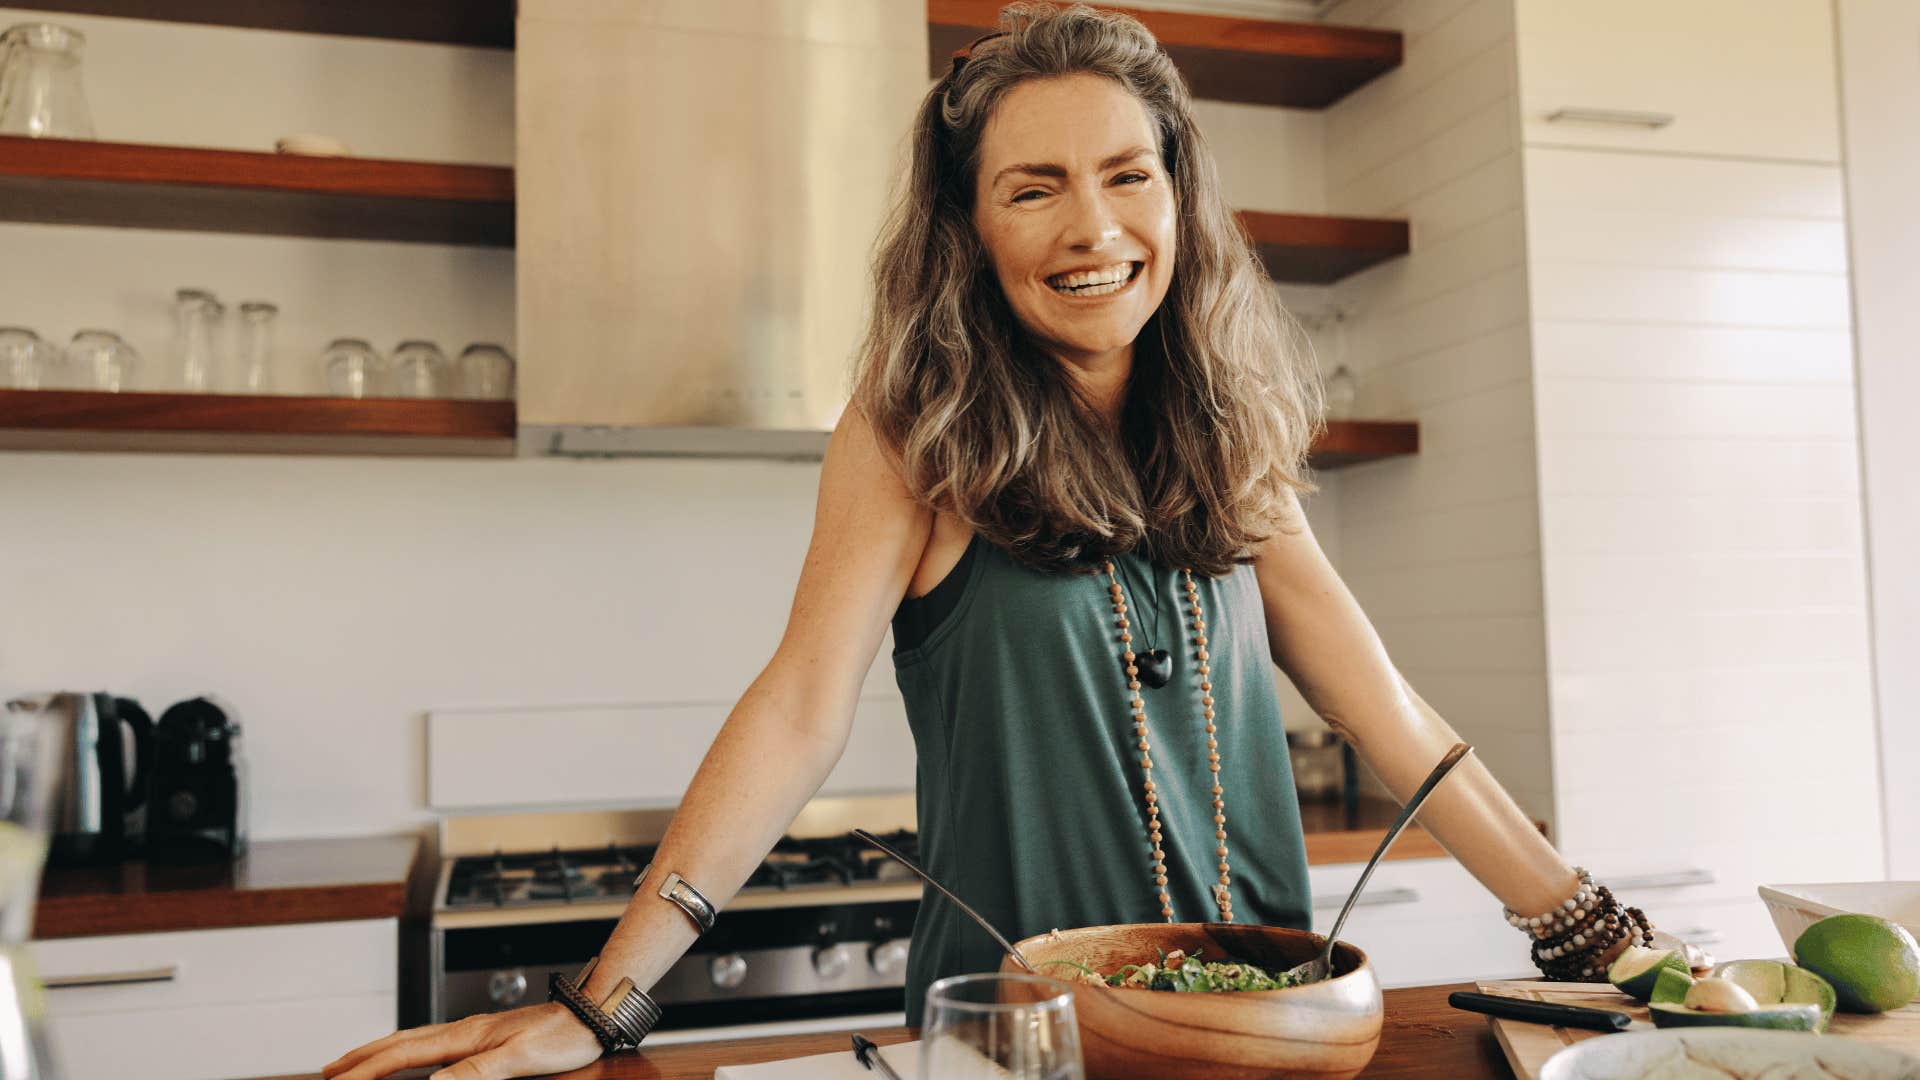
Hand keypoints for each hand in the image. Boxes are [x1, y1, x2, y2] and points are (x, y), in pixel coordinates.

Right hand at [323, 1002, 602, 1079]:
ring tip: (358, 1061)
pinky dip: (411, 1049)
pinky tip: (414, 1057)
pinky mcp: (487, 1035)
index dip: (369, 1067)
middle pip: (402, 1041)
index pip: (405, 1053)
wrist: (592, 1013)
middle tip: (330, 1069)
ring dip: (383, 1050)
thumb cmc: (565, 1036)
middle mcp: (465, 1029)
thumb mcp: (522, 1059)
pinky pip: (434, 1043)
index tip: (337, 1079)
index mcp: (467, 1035)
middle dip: (364, 1056)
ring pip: (416, 1039)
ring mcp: (475, 1030)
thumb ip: (477, 1072)